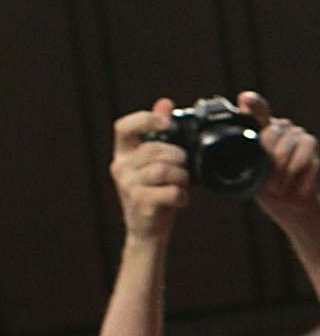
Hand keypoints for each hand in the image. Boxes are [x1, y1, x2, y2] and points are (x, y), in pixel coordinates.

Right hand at [111, 103, 188, 242]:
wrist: (148, 232)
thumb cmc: (155, 194)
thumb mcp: (156, 163)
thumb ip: (159, 134)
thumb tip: (165, 103)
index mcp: (123, 154)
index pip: (124, 127)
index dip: (145, 120)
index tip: (167, 123)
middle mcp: (120, 167)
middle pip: (155, 149)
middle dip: (178, 157)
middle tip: (183, 170)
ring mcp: (128, 185)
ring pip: (165, 169)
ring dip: (182, 178)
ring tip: (181, 186)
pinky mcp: (140, 202)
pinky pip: (170, 191)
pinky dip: (182, 196)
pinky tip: (180, 200)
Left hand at [239, 91, 319, 219]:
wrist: (290, 205)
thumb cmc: (265, 187)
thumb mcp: (248, 172)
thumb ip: (244, 157)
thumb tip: (236, 152)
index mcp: (258, 127)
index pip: (255, 106)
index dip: (252, 103)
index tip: (246, 101)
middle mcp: (279, 125)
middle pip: (269, 135)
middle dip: (267, 163)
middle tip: (269, 184)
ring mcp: (298, 134)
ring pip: (286, 151)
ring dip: (282, 176)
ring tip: (280, 188)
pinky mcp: (312, 145)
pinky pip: (304, 161)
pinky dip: (299, 180)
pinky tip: (296, 187)